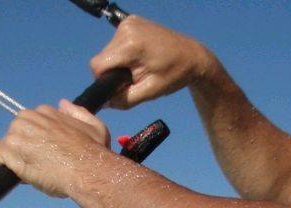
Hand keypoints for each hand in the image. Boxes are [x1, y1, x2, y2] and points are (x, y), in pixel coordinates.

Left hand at [0, 100, 111, 197]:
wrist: (88, 170)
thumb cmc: (94, 153)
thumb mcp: (95, 126)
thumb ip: (78, 113)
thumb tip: (63, 104)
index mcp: (46, 112)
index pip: (30, 124)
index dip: (35, 141)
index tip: (43, 153)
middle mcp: (29, 119)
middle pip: (14, 135)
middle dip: (21, 150)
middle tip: (37, 166)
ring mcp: (16, 135)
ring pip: (4, 149)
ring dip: (11, 162)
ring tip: (27, 175)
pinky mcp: (8, 152)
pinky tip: (6, 178)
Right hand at [90, 16, 213, 108]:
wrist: (192, 56)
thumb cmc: (174, 75)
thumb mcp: (149, 92)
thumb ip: (124, 100)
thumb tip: (104, 103)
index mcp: (131, 45)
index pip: (98, 66)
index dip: (105, 80)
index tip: (122, 86)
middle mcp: (126, 29)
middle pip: (102, 58)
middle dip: (113, 72)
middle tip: (135, 77)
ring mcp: (128, 23)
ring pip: (108, 51)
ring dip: (118, 63)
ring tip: (140, 67)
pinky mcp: (130, 21)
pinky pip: (116, 43)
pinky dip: (123, 53)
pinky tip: (140, 57)